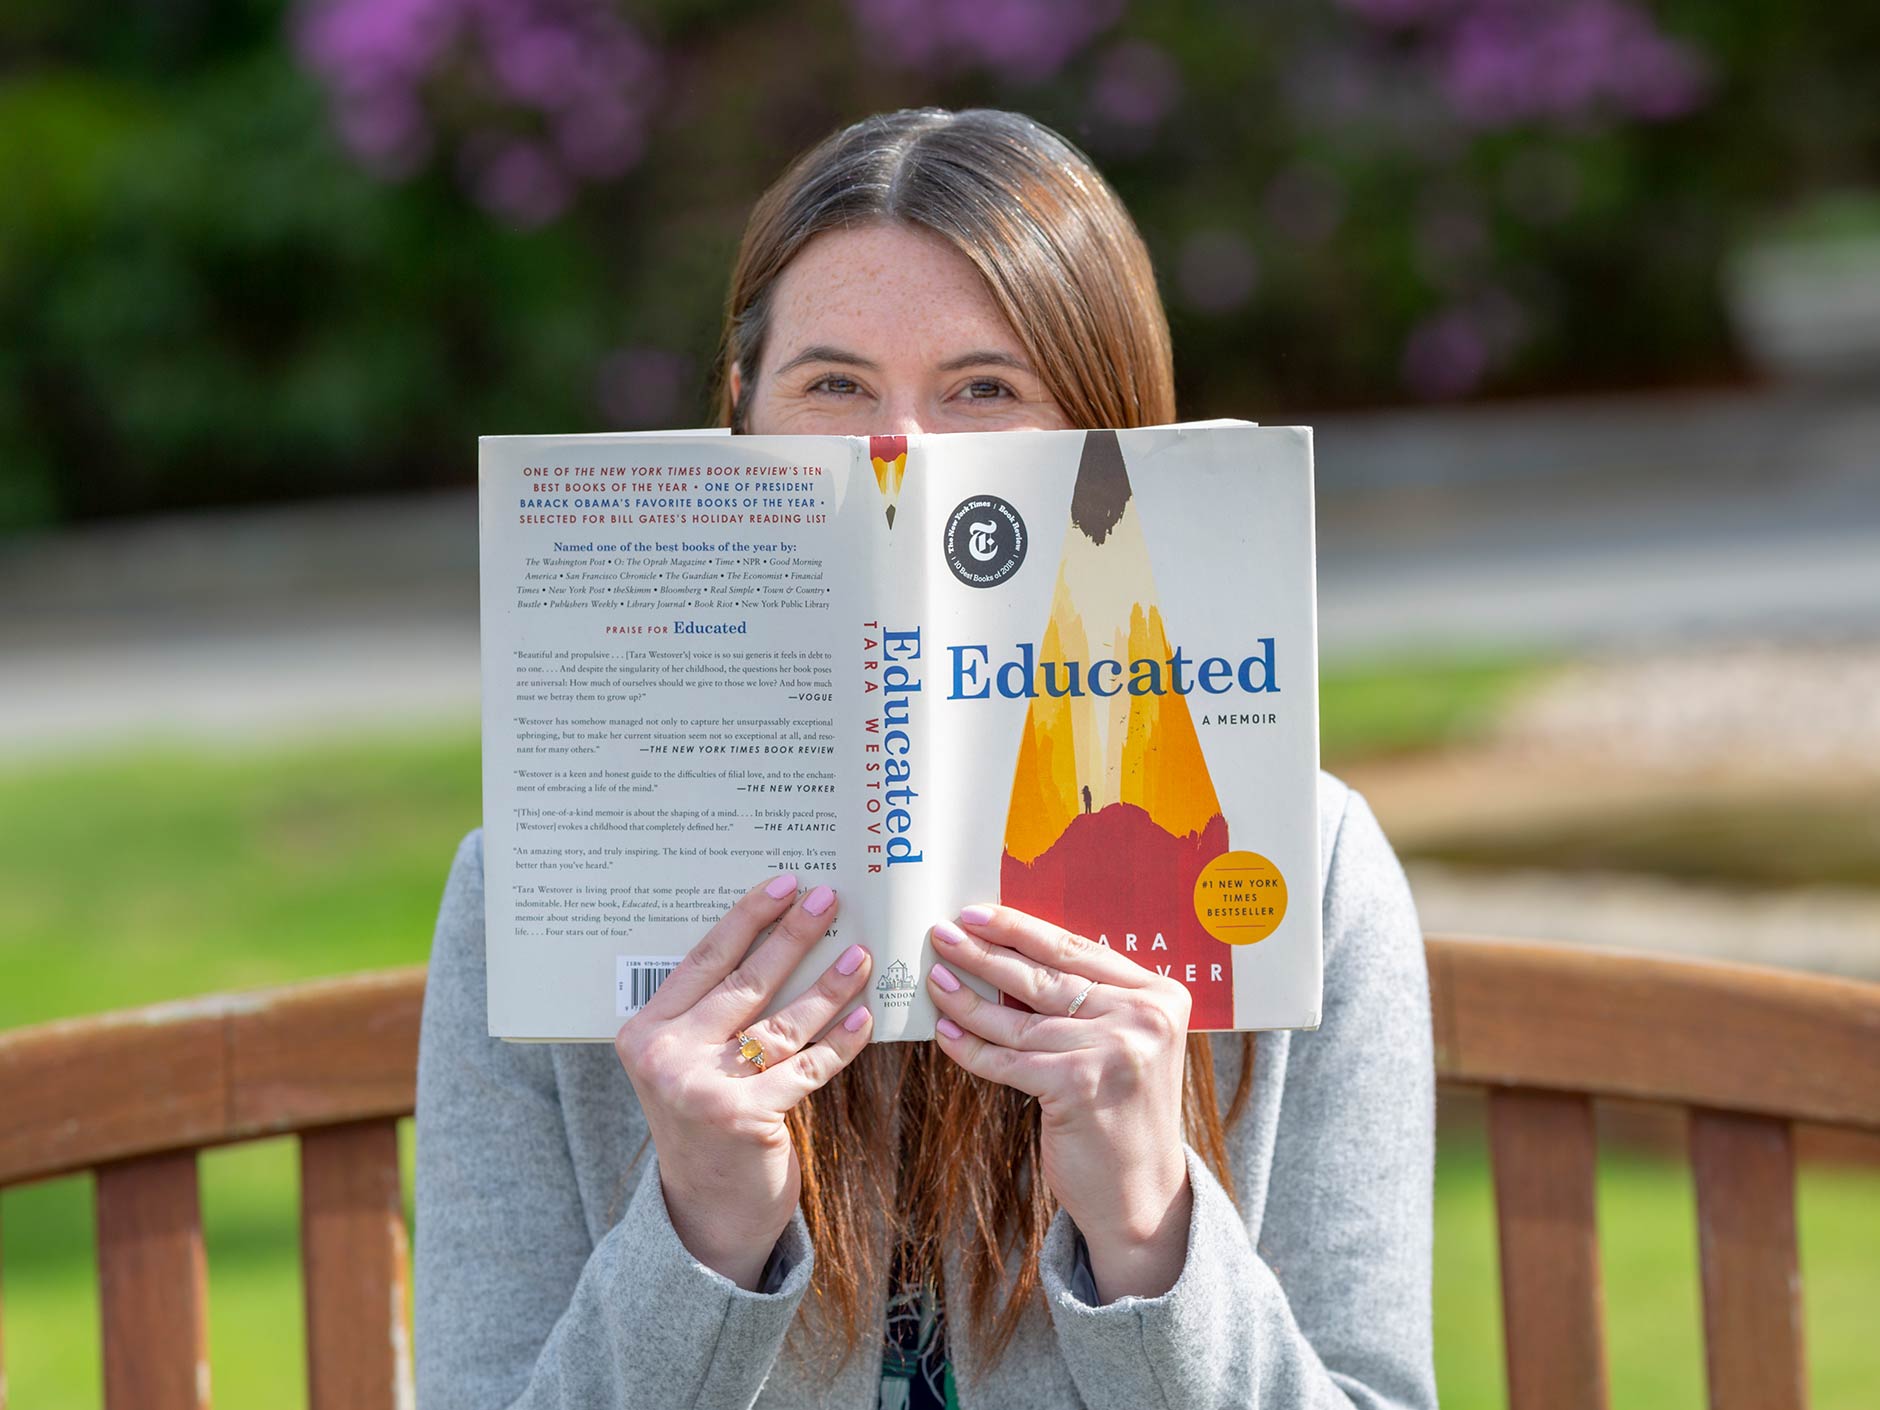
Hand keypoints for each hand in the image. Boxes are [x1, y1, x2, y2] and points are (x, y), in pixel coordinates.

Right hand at [613, 871, 872, 1289]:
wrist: (707, 1211)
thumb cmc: (709, 1119)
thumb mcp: (688, 1062)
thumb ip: (712, 1013)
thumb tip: (778, 937)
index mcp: (646, 1031)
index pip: (704, 959)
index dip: (747, 917)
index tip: (783, 883)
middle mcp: (667, 1057)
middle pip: (745, 981)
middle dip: (793, 935)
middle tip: (828, 899)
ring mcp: (704, 1088)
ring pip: (782, 1022)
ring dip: (829, 985)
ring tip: (860, 956)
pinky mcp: (746, 1118)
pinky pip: (807, 1067)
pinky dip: (841, 1041)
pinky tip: (865, 1018)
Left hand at [924, 904, 1194, 1301]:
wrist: (1142, 1194)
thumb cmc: (1122, 1114)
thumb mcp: (1123, 1044)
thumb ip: (1090, 1003)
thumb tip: (1008, 957)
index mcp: (1160, 995)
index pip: (1076, 949)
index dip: (1020, 929)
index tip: (976, 914)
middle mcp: (1143, 1017)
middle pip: (1045, 977)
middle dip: (986, 953)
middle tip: (942, 935)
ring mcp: (1114, 1050)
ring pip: (1020, 1019)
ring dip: (969, 1000)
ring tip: (936, 982)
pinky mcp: (1078, 1086)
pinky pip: (1008, 1061)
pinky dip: (972, 1048)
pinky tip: (946, 1034)